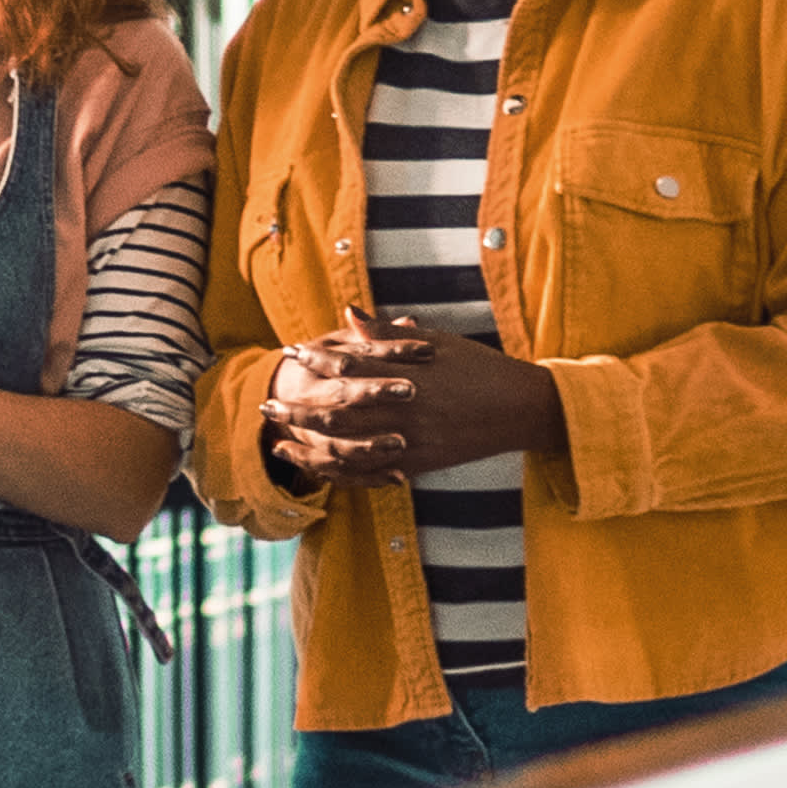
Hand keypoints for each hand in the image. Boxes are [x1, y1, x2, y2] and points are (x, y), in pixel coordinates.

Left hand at [261, 305, 566, 483]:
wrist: (519, 408)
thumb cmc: (478, 368)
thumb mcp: (436, 342)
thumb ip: (387, 335)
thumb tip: (348, 313)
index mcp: (406, 371)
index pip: (349, 362)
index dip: (315, 357)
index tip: (290, 351)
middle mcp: (403, 407)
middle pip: (337, 409)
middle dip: (298, 406)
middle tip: (267, 402)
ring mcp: (409, 439)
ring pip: (346, 448)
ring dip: (307, 445)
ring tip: (278, 441)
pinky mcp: (416, 464)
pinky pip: (368, 474)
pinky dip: (337, 473)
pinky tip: (315, 469)